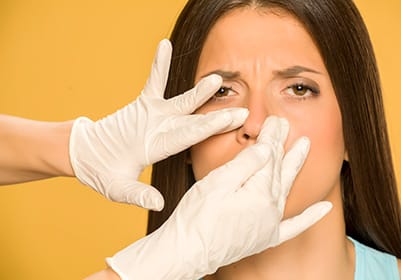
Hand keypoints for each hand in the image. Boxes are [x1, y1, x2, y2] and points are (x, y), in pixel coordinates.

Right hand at [69, 40, 247, 209]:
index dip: (211, 128)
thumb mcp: (119, 188)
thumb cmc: (103, 174)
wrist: (89, 157)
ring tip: (217, 78)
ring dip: (198, 90)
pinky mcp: (142, 104)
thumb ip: (138, 194)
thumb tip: (158, 204)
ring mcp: (156, 116)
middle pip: (195, 121)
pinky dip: (158, 65)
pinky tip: (165, 45)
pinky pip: (153, 81)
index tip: (233, 121)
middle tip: (243, 109)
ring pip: (181, 100)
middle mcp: (165, 130)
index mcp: (161, 149)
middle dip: (217, 116)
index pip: (190, 137)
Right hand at [106, 116, 331, 279]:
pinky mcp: (265, 237)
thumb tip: (267, 148)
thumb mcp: (217, 183)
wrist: (188, 253)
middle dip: (283, 145)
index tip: (275, 120)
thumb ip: (246, 164)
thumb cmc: (197, 217)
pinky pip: (294, 226)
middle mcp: (271, 208)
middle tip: (288, 125)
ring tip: (304, 147)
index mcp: (259, 193)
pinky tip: (324, 208)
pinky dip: (310, 217)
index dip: (272, 136)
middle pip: (279, 169)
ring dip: (295, 166)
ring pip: (286, 188)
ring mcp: (270, 224)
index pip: (269, 156)